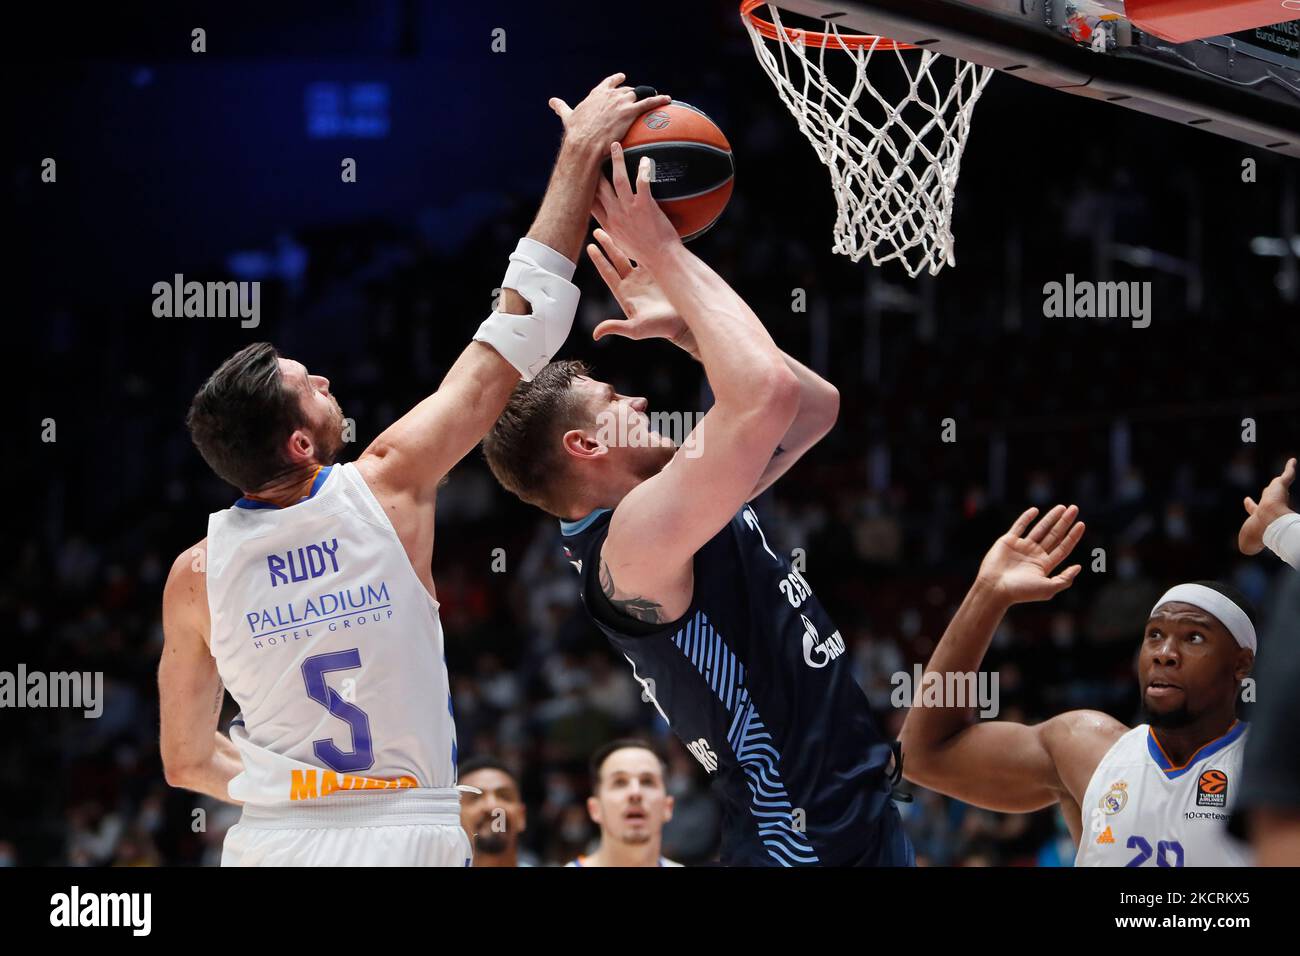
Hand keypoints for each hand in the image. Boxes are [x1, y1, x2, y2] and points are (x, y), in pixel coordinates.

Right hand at [549, 73, 670, 156]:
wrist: (584, 143)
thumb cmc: (576, 133)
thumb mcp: (568, 116)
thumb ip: (561, 107)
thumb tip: (551, 101)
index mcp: (596, 95)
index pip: (608, 84)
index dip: (616, 81)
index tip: (621, 78)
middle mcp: (610, 95)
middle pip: (626, 90)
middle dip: (633, 92)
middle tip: (640, 95)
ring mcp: (621, 102)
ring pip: (638, 94)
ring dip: (648, 95)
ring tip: (657, 97)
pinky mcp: (630, 111)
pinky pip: (649, 102)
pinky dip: (659, 99)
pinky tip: (668, 99)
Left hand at [587, 228, 697, 357]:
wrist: (683, 323)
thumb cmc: (660, 328)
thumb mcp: (635, 329)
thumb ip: (615, 327)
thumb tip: (595, 334)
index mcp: (624, 293)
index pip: (607, 272)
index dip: (598, 259)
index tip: (590, 246)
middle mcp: (633, 282)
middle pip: (617, 259)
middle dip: (607, 244)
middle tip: (598, 229)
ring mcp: (646, 276)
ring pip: (632, 253)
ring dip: (625, 240)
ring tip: (617, 224)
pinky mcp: (661, 271)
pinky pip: (650, 253)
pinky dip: (644, 242)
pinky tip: (641, 229)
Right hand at [591, 142, 681, 267]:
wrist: (662, 260)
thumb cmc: (646, 254)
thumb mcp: (623, 245)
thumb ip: (614, 232)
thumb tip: (607, 227)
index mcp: (608, 225)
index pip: (590, 202)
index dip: (584, 187)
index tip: (581, 174)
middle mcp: (615, 215)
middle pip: (599, 187)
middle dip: (594, 168)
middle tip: (592, 152)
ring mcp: (629, 210)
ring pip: (618, 180)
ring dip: (616, 160)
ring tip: (614, 145)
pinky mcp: (645, 206)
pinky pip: (642, 183)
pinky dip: (643, 170)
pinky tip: (646, 159)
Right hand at [976, 505, 1084, 605]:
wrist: (995, 588)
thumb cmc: (1021, 592)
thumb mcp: (1048, 588)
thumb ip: (1064, 579)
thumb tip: (1079, 567)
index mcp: (1044, 565)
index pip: (1063, 547)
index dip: (1073, 536)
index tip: (1081, 524)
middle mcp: (1034, 554)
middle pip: (1054, 535)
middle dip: (1064, 522)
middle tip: (1075, 509)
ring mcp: (1021, 547)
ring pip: (1040, 528)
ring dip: (1051, 517)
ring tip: (1062, 507)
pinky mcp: (1008, 541)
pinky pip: (1019, 526)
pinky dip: (1027, 518)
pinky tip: (1036, 510)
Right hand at [1240, 457, 1295, 554]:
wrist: (1268, 522)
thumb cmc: (1259, 532)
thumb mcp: (1249, 545)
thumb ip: (1246, 547)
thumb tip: (1245, 552)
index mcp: (1259, 514)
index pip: (1254, 509)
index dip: (1251, 506)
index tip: (1247, 500)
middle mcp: (1266, 502)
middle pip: (1267, 495)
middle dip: (1267, 492)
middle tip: (1267, 489)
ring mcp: (1273, 493)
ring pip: (1279, 484)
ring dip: (1282, 479)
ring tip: (1288, 471)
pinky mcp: (1280, 485)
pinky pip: (1287, 474)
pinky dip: (1290, 467)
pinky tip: (1293, 461)